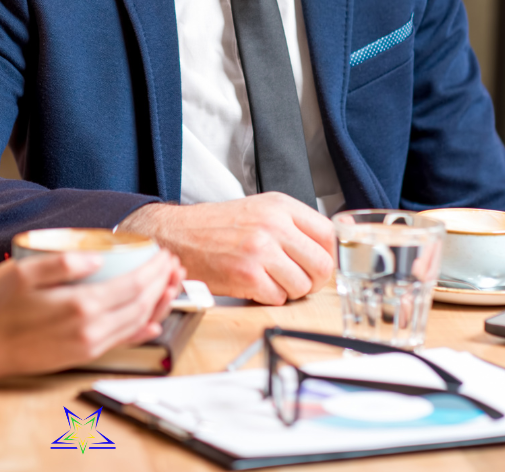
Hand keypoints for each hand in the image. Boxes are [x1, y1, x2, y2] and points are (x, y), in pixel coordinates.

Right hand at [0, 249, 183, 390]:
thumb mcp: (24, 274)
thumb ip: (63, 264)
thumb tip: (96, 258)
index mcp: (80, 307)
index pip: (133, 286)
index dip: (153, 269)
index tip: (163, 253)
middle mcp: (91, 331)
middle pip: (141, 304)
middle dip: (162, 282)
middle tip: (172, 264)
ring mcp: (89, 346)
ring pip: (138, 324)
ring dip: (159, 303)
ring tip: (170, 284)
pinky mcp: (83, 356)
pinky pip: (124, 341)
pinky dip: (144, 329)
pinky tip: (153, 321)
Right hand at [119, 193, 334, 304]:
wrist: (177, 235)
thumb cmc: (215, 227)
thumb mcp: (258, 210)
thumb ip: (291, 225)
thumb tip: (324, 250)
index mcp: (279, 205)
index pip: (328, 234)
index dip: (327, 255)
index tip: (318, 264)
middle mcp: (273, 224)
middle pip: (322, 264)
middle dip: (313, 280)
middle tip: (298, 280)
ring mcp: (261, 250)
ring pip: (303, 286)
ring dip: (289, 291)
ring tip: (270, 280)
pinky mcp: (248, 275)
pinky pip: (279, 299)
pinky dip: (269, 298)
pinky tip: (253, 285)